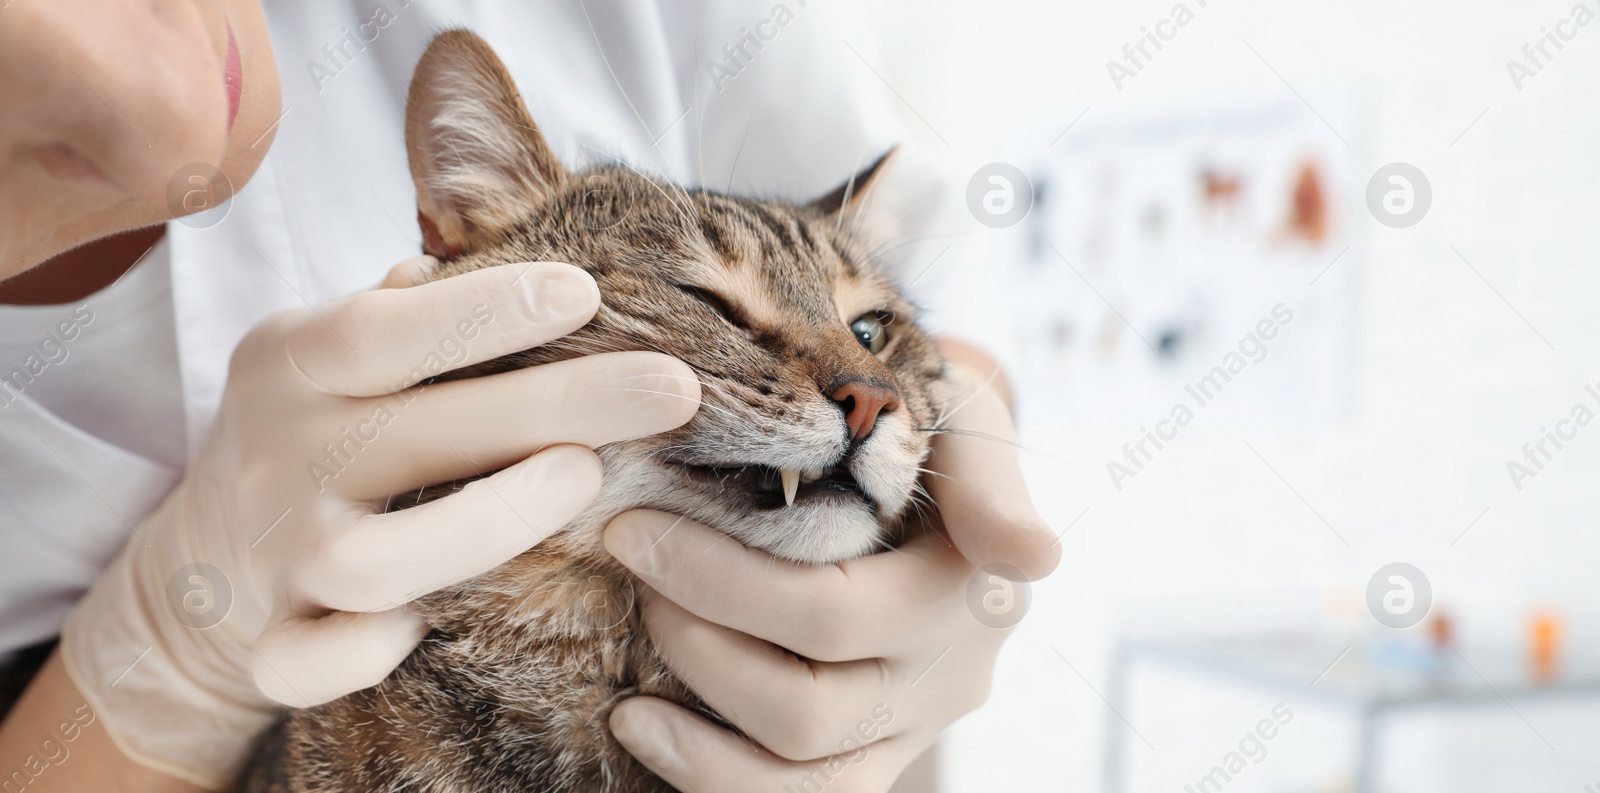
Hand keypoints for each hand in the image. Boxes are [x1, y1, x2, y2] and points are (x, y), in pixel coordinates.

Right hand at [59, 257, 699, 788]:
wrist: (201, 561)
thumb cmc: (317, 428)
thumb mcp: (332, 350)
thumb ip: (404, 308)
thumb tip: (486, 248)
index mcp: (288, 362)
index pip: (381, 331)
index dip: (482, 311)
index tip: (587, 291)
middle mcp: (278, 455)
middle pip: (414, 434)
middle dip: (555, 403)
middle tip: (673, 389)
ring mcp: (277, 557)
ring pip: (373, 561)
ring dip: (487, 521)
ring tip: (586, 478)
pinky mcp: (272, 642)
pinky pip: (311, 663)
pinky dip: (367, 651)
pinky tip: (425, 625)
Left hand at [603, 358, 1056, 791]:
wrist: (933, 460)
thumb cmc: (926, 418)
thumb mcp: (962, 417)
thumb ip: (989, 479)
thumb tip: (1036, 558)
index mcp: (969, 590)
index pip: (830, 613)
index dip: (718, 582)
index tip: (630, 528)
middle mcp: (950, 673)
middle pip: (806, 706)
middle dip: (695, 643)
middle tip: (630, 568)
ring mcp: (913, 723)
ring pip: (803, 779)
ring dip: (699, 744)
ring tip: (631, 700)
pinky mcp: (877, 752)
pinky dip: (716, 782)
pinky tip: (647, 732)